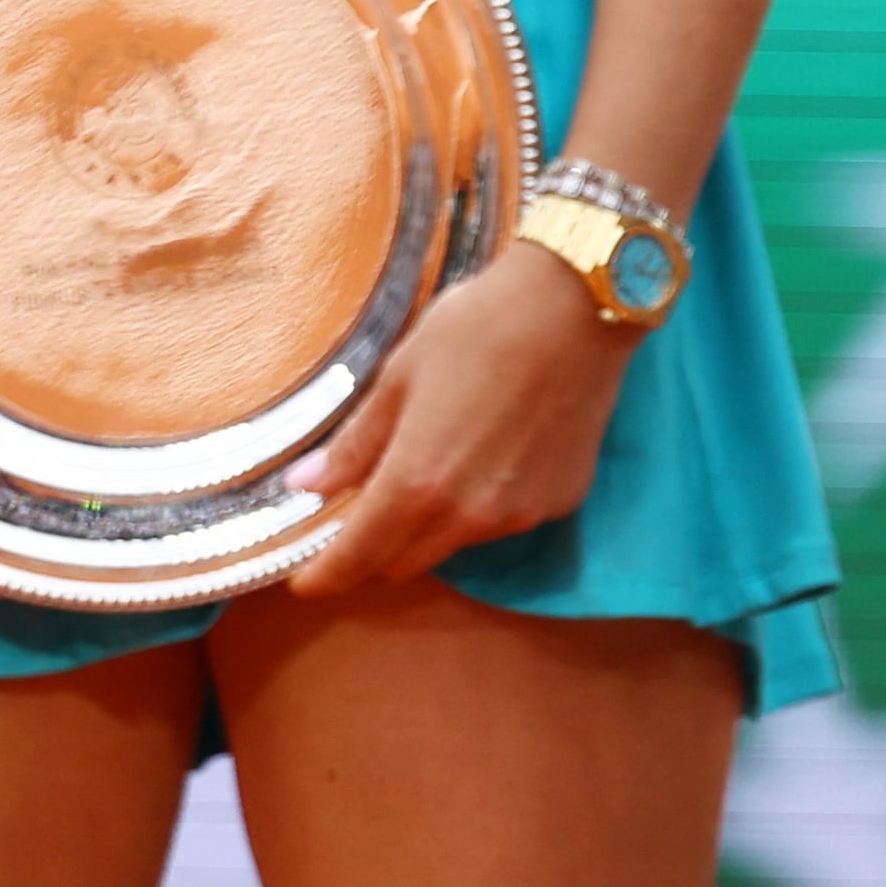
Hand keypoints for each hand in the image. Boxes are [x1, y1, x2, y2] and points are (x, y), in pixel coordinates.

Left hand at [281, 239, 640, 593]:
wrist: (579, 305)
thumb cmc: (477, 327)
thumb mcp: (401, 375)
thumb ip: (356, 442)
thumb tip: (306, 486)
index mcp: (414, 484)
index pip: (356, 557)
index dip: (325, 576)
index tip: (306, 581)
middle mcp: (467, 516)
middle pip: (405, 562)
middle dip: (379, 545)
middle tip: (374, 502)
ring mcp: (519, 514)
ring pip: (457, 542)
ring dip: (436, 522)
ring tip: (449, 459)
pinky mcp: (561, 500)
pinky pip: (507, 519)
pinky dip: (489, 502)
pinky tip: (502, 447)